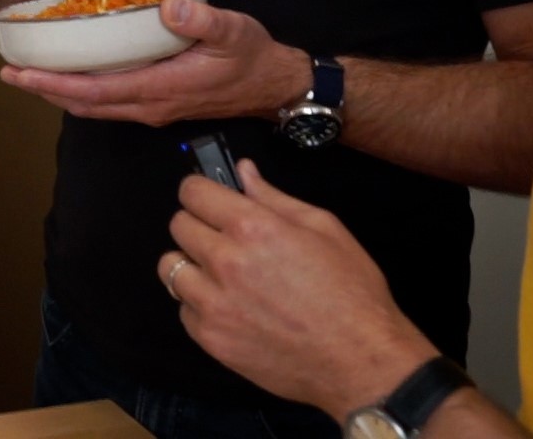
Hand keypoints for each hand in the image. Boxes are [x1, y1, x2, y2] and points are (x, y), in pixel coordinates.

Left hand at [1, 0, 305, 124]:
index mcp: (161, 88)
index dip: (55, 83)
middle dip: (44, 89)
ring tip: (29, 75)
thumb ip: (201, 20)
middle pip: (85, 104)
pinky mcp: (156, 104)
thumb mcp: (234, 31)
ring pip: (94, 107)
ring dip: (59, 93)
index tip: (22, 73)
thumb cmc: (253, 57)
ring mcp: (152, 108)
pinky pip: (109, 103)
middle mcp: (150, 105)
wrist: (274, 87)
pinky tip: (70, 75)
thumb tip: (167, 8)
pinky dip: (81, 92)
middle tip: (10, 73)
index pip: (96, 90)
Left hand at [158, 161, 436, 418]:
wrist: (361, 361)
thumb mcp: (325, 229)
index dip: (201, 192)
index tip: (210, 199)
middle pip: (178, 226)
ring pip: (171, 268)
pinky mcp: (211, 339)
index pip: (192, 192)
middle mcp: (225, 261)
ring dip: (192, 265)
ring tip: (222, 275)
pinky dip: (200, 305)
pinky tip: (231, 307)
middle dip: (198, 225)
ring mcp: (214, 303)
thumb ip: (275, 198)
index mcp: (253, 227)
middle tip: (224, 238)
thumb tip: (243, 171)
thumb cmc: (352, 292)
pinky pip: (184, 309)